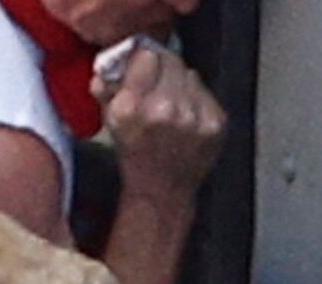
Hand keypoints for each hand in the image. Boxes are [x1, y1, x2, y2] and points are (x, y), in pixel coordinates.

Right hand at [92, 48, 225, 200]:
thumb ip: (106, 89)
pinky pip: (206, 92)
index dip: (143, 61)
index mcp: (130, 109)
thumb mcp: (110, 122)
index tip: (141, 69)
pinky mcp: (215, 123)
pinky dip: (196, 99)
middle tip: (157, 84)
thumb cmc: (133, 152)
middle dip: (163, 69)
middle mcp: (163, 110)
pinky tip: (187, 117)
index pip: (147, 56)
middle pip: (171, 61)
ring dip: (180, 84)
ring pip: (190, 74)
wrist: (162, 189)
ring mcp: (193, 117)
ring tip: (172, 105)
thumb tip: (109, 65)